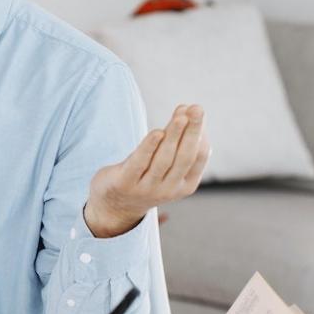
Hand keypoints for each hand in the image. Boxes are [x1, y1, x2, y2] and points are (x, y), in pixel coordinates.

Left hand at [84, 103, 210, 237]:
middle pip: (184, 156)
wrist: (114, 206)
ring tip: (180, 116)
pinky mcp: (125, 183)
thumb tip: (191, 114)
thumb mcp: (166, 165)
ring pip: (164, 159)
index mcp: (185, 185)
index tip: (196, 109)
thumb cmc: (145, 177)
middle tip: (197, 108)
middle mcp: (169, 189)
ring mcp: (147, 189)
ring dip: (174, 135)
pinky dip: (149, 147)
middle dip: (192, 131)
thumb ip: (177, 144)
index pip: (197, 157)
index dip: (199, 133)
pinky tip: (157, 132)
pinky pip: (140, 163)